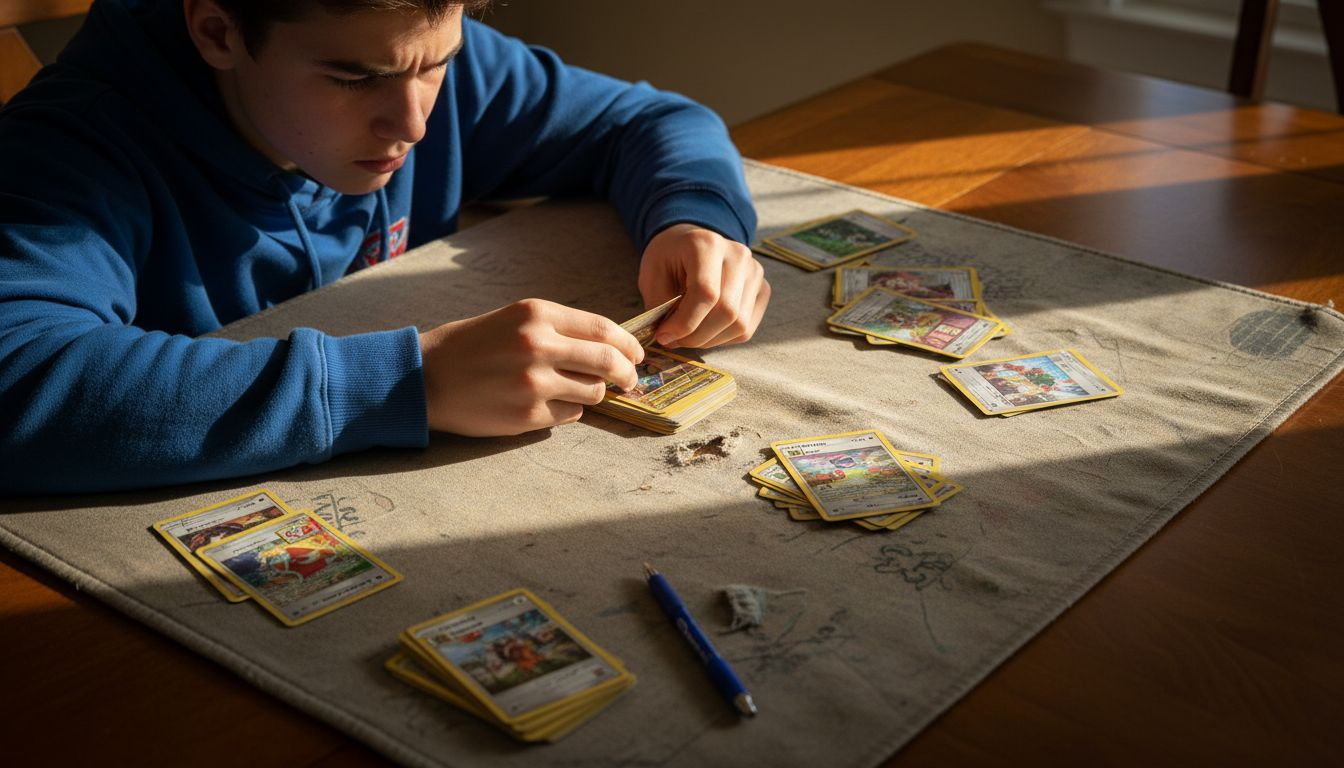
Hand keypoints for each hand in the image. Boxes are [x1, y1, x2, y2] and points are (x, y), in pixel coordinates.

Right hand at [418, 299, 642, 435]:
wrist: (424, 378)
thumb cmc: (469, 346)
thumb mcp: (513, 320)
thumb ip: (558, 329)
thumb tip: (608, 347)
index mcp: (536, 315)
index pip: (602, 328)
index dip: (627, 344)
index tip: (636, 354)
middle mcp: (538, 345)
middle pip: (608, 361)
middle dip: (627, 373)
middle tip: (630, 380)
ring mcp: (534, 383)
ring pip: (593, 392)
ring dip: (594, 393)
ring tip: (575, 391)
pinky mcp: (527, 416)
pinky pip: (571, 416)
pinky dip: (569, 412)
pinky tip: (549, 405)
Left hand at [638, 223, 770, 347]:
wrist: (692, 244)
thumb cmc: (669, 259)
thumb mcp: (652, 275)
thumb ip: (660, 305)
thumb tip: (669, 338)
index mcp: (708, 244)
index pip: (706, 292)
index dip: (685, 322)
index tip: (663, 335)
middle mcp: (738, 255)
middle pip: (726, 311)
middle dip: (696, 336)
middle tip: (673, 340)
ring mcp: (755, 272)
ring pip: (739, 325)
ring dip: (709, 340)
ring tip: (687, 335)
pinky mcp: (763, 289)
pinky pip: (746, 329)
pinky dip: (722, 338)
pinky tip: (704, 330)